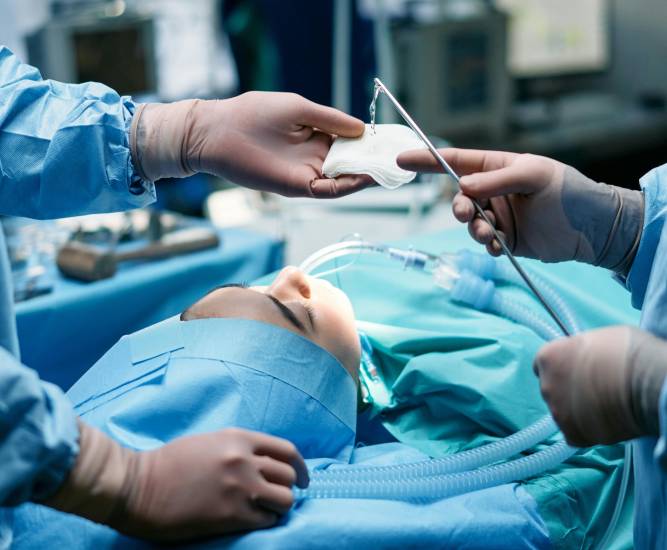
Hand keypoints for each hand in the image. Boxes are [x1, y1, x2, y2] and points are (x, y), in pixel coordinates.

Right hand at [45, 425, 308, 541]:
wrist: (137, 485)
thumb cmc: (168, 463)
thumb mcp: (209, 442)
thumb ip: (238, 447)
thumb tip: (262, 461)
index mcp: (238, 438)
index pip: (287, 450)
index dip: (300, 466)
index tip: (302, 478)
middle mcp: (244, 460)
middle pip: (290, 475)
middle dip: (289, 488)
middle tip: (280, 498)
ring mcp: (240, 488)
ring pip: (285, 499)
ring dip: (280, 507)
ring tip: (267, 511)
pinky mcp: (231, 516)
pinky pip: (267, 520)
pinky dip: (267, 522)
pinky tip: (255, 521)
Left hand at [132, 92, 372, 197]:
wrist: (218, 132)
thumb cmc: (254, 113)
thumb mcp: (300, 109)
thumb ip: (331, 119)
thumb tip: (361, 129)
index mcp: (318, 135)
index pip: (352, 143)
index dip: (373, 143)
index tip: (394, 141)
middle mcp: (316, 157)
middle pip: (353, 164)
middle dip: (377, 163)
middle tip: (401, 160)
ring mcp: (308, 173)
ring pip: (345, 180)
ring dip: (368, 177)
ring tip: (391, 170)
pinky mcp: (298, 187)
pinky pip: (329, 190)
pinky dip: (348, 186)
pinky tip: (366, 178)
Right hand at [398, 149, 642, 273]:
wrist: (593, 229)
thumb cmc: (569, 191)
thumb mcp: (535, 175)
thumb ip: (497, 180)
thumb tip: (462, 186)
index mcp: (498, 167)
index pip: (456, 161)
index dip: (428, 161)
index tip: (402, 160)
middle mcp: (494, 191)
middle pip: (459, 196)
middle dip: (459, 207)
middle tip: (466, 213)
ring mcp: (499, 215)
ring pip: (469, 223)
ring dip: (475, 229)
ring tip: (492, 234)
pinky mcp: (506, 239)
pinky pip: (485, 242)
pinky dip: (488, 245)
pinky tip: (501, 246)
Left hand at [533, 326, 666, 446]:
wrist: (649, 384)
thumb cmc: (628, 352)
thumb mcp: (597, 337)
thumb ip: (581, 350)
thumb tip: (584, 356)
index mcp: (548, 356)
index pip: (544, 365)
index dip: (561, 368)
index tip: (575, 371)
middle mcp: (546, 385)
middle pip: (552, 389)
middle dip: (568, 390)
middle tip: (595, 389)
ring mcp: (557, 412)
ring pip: (563, 412)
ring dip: (577, 410)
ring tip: (605, 405)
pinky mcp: (572, 435)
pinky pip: (575, 433)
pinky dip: (587, 429)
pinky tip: (606, 421)